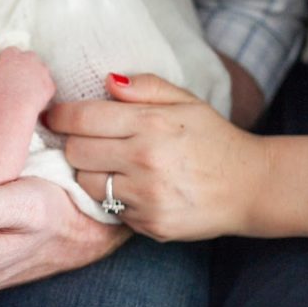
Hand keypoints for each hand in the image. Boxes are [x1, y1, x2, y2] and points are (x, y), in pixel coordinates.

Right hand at [0, 47, 54, 103]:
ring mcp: (42, 69)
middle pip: (30, 57)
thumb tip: (6, 69)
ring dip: (37, 77)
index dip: (12, 62)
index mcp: (11, 54)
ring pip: (41, 71)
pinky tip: (34, 100)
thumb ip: (3, 67)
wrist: (13, 107)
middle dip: (27, 66)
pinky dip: (43, 91)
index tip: (11, 70)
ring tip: (27, 92)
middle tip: (22, 80)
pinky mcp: (50, 83)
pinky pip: (47, 85)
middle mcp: (28, 57)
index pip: (13, 52)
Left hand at [46, 73, 268, 242]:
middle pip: (75, 153)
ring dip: (93, 173)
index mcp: (151, 125)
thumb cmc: (214, 139)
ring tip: (114, 166)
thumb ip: (145, 87)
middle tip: (89, 141)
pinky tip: (137, 189)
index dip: (61, 116)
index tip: (55, 116)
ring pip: (87, 184)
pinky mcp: (150, 225)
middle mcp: (145, 161)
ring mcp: (146, 197)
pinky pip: (110, 210)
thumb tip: (106, 81)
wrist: (252, 187)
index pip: (82, 119)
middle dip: (76, 144)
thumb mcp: (186, 101)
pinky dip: (115, 199)